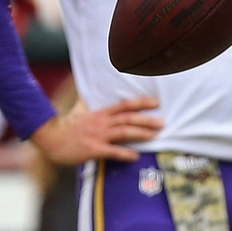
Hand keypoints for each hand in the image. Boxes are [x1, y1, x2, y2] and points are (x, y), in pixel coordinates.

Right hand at [30, 96, 162, 164]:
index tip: (156, 102)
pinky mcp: (93, 149)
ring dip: (141, 133)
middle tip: (163, 123)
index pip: (125, 105)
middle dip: (147, 120)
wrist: (49, 138)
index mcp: (101, 113)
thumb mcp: (82, 111)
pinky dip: (125, 154)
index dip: (142, 102)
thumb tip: (92, 92)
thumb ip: (92, 105)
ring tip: (155, 136)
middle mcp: (102, 122)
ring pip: (124, 132)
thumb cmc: (67, 126)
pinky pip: (112, 151)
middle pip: (128, 118)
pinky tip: (135, 156)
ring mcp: (98, 136)